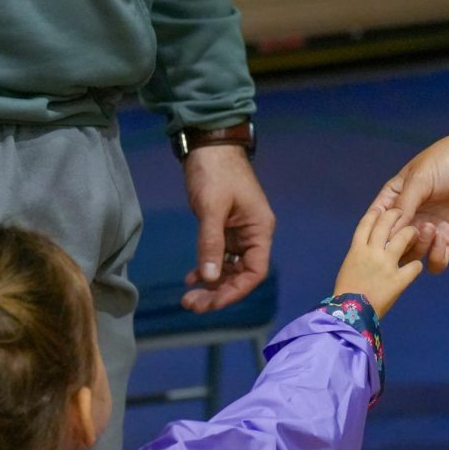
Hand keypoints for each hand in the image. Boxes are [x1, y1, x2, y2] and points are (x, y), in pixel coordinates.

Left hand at [182, 145, 274, 311]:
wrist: (209, 144)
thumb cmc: (216, 172)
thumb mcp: (212, 208)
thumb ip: (211, 242)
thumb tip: (209, 277)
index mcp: (260, 230)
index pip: (255, 272)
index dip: (235, 291)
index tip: (212, 303)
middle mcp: (253, 235)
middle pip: (241, 275)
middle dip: (218, 292)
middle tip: (192, 304)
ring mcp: (239, 233)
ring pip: (229, 269)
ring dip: (211, 284)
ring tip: (188, 297)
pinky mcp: (224, 228)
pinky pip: (219, 256)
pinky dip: (206, 269)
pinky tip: (190, 277)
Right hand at [333, 208, 422, 316]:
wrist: (348, 317)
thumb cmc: (345, 295)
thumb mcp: (349, 269)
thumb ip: (360, 256)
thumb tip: (369, 248)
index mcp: (356, 249)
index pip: (366, 223)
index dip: (375, 213)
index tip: (382, 208)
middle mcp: (371, 252)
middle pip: (386, 223)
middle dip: (396, 213)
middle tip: (403, 213)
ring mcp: (386, 265)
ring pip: (404, 237)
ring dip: (411, 233)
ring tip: (416, 232)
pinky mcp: (398, 280)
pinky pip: (415, 266)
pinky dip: (417, 265)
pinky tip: (415, 267)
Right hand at [371, 105, 448, 272]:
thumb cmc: (448, 160)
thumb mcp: (420, 179)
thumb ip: (404, 206)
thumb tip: (387, 235)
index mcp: (396, 198)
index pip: (378, 222)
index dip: (378, 232)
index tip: (383, 235)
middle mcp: (410, 216)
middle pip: (394, 245)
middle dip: (399, 245)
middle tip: (412, 232)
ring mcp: (430, 229)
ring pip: (413, 256)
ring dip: (418, 249)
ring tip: (430, 229)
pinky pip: (436, 261)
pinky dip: (435, 258)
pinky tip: (441, 240)